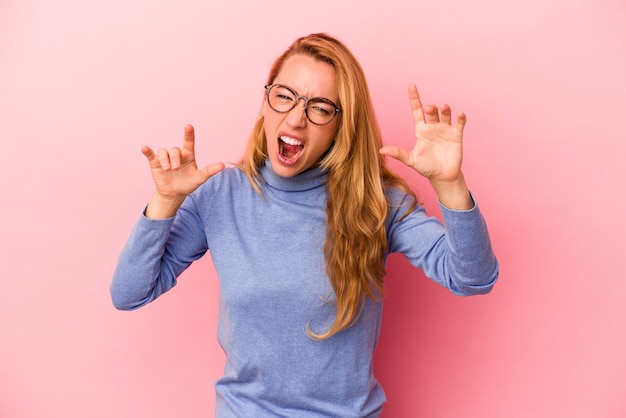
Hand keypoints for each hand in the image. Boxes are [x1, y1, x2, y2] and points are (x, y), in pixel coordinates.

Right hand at [141, 124, 223, 217]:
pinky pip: (151, 154)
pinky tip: (144, 148)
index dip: (188, 134)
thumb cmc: (188, 184)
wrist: (174, 193)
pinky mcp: (156, 163)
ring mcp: (166, 158)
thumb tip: (223, 165)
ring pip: (164, 152)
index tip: (189, 126)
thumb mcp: (199, 178)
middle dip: (174, 159)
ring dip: (165, 160)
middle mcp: (177, 154)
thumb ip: (210, 171)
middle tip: (175, 169)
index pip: (189, 142)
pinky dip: (147, 151)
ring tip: (168, 170)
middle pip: (175, 150)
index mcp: (188, 155)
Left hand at [380, 84, 472, 209]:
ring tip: (443, 107)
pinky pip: (459, 123)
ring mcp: (445, 129)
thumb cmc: (425, 167)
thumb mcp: (411, 160)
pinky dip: (460, 117)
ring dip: (445, 108)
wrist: (442, 177)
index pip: (416, 110)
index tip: (412, 85)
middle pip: (431, 111)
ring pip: (445, 113)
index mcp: (420, 130)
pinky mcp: (456, 135)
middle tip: (428, 109)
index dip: (414, 98)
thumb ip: (398, 154)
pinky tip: (459, 114)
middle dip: (430, 107)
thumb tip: (381, 150)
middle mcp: (433, 127)